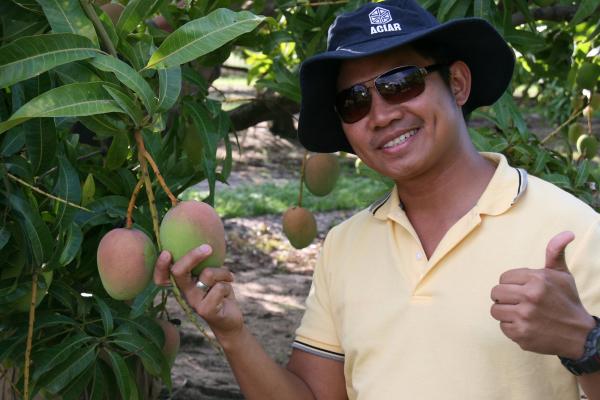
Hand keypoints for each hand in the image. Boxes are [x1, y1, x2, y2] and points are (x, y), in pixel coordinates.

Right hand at [153, 245, 244, 341]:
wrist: (230, 319)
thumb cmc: (220, 292)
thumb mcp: (211, 276)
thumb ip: (204, 264)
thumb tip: (206, 243)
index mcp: (183, 284)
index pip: (163, 277)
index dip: (160, 266)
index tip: (166, 253)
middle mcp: (184, 293)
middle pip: (179, 272)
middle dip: (193, 256)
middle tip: (208, 248)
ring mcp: (194, 303)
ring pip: (207, 274)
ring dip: (222, 272)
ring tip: (227, 279)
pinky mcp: (206, 310)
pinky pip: (219, 287)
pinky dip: (228, 284)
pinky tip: (228, 294)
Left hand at [490, 231, 595, 358]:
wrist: (580, 335)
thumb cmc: (567, 301)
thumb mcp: (562, 274)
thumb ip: (555, 252)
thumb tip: (567, 233)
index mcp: (537, 280)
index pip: (503, 278)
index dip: (511, 283)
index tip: (521, 289)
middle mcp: (529, 297)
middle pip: (496, 292)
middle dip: (504, 296)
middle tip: (517, 301)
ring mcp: (524, 317)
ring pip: (495, 310)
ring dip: (505, 312)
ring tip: (520, 313)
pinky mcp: (521, 334)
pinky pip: (502, 326)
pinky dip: (511, 327)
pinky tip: (525, 325)